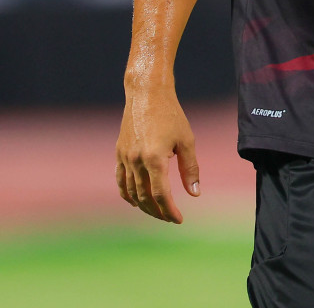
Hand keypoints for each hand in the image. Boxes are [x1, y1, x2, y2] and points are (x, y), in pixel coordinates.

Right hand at [116, 84, 198, 223]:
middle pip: (145, 197)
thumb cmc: (171, 115)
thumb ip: (191, 169)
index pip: (161, 195)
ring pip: (131, 192)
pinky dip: (127, 194)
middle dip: (158, 212)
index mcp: (155, 159)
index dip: (170, 211)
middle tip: (169, 218)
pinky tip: (136, 201)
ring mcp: (125, 157)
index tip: (179, 219)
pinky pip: (120, 181)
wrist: (147, 94)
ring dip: (143, 206)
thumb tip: (195, 194)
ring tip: (156, 211)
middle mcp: (136, 161)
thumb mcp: (187, 140)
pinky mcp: (119, 152)